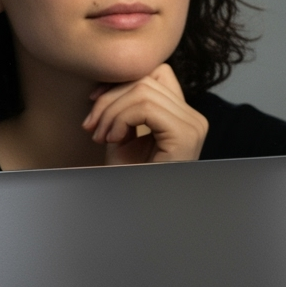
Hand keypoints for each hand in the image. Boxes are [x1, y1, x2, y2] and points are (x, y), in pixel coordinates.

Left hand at [81, 64, 208, 164]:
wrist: (135, 213)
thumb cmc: (127, 176)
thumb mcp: (123, 133)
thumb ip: (124, 104)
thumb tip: (109, 77)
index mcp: (183, 115)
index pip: (155, 74)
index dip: (121, 82)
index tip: (94, 102)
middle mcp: (194, 117)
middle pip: (147, 79)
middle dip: (109, 99)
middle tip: (91, 126)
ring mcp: (193, 125)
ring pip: (143, 91)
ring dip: (110, 112)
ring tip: (100, 136)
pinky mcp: (185, 134)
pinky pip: (146, 107)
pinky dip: (120, 120)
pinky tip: (112, 140)